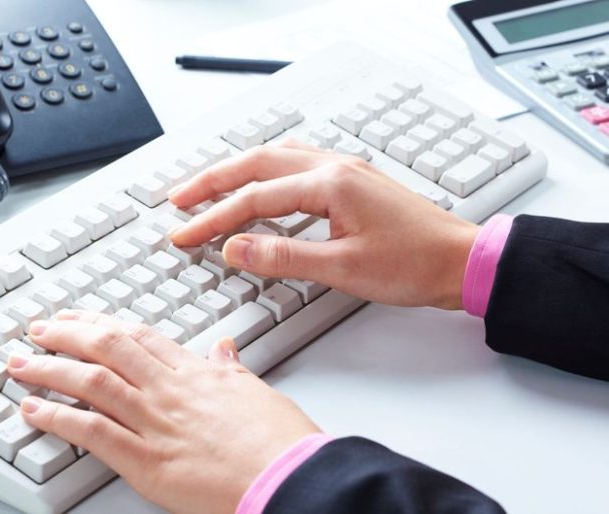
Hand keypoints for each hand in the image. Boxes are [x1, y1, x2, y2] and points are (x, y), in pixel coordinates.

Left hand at [8, 310, 319, 513]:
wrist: (290, 478)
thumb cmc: (279, 440)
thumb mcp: (257, 393)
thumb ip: (231, 370)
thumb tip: (224, 350)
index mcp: (195, 373)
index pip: (137, 337)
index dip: (101, 324)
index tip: (78, 319)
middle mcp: (169, 390)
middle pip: (107, 349)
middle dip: (66, 336)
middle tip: (38, 331)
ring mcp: (155, 423)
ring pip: (92, 382)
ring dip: (50, 370)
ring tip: (21, 364)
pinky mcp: (147, 461)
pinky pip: (93, 432)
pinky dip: (58, 418)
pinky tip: (33, 410)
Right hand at [169, 140, 479, 309]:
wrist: (461, 260)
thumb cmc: (414, 264)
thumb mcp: (343, 268)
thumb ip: (284, 256)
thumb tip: (235, 249)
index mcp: (330, 184)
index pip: (254, 200)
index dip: (214, 219)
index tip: (185, 234)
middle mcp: (334, 167)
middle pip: (257, 164)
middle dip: (213, 181)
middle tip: (178, 198)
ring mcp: (344, 170)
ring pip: (276, 158)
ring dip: (238, 171)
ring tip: (208, 186)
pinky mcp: (351, 182)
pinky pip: (296, 166)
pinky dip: (266, 173)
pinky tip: (260, 182)